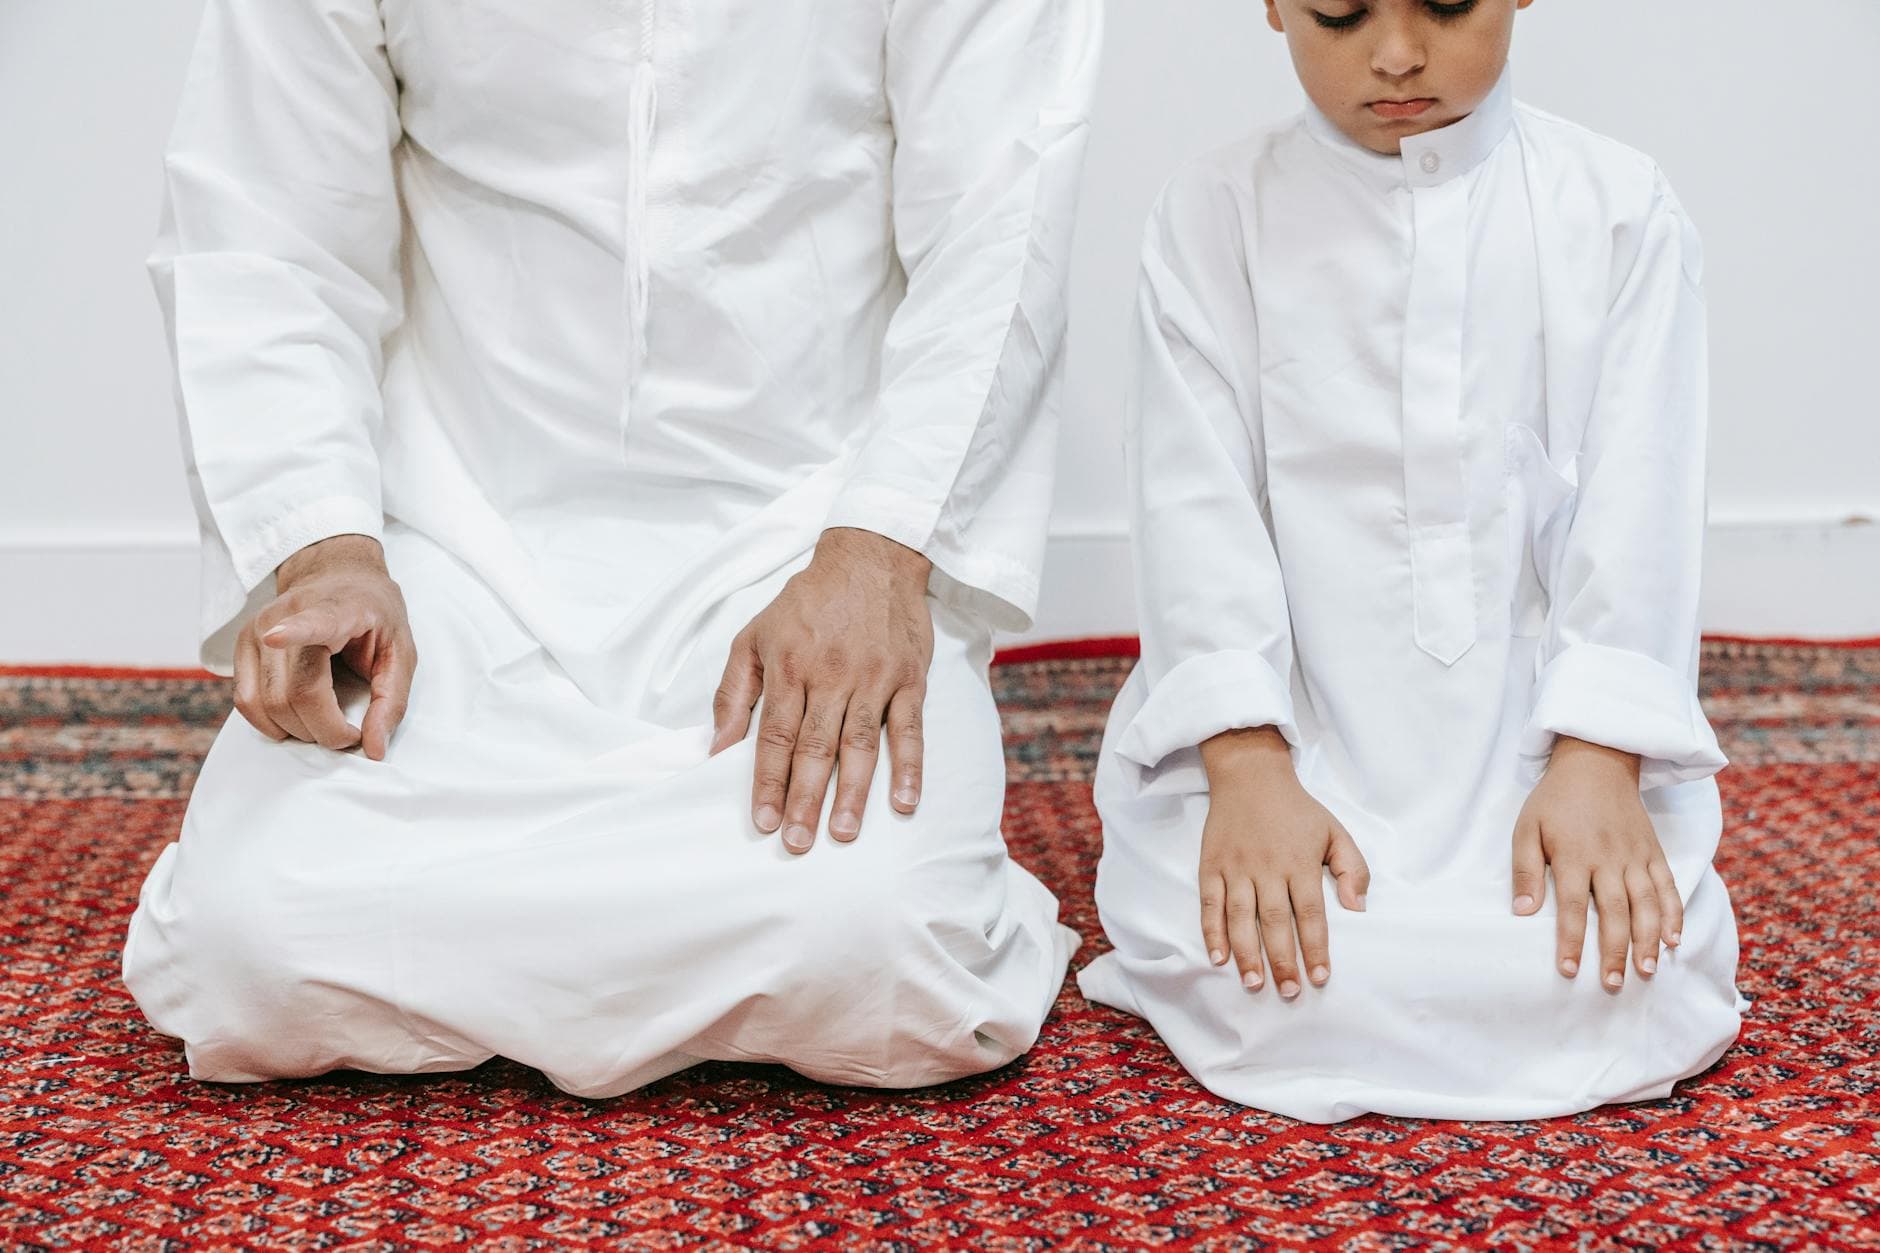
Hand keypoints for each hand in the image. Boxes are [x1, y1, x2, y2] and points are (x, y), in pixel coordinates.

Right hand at [234, 534, 417, 760]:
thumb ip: (392, 701)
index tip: (275, 636)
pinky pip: (245, 701)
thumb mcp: (401, 652)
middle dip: (324, 729)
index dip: (292, 632)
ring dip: (298, 730)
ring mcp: (257, 630)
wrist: (338, 576)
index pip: (312, 622)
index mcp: (335, 609)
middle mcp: (285, 616)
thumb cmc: (373, 615)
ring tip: (326, 722)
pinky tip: (297, 720)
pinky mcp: (242, 646)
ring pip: (266, 704)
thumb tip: (374, 749)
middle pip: (294, 693)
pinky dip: (271, 723)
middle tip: (349, 730)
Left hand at [710, 526, 933, 853]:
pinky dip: (909, 766)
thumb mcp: (754, 635)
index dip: (768, 781)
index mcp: (790, 667)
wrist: (870, 557)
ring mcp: (874, 679)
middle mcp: (831, 675)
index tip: (763, 821)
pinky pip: (910, 729)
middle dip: (804, 799)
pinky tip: (905, 802)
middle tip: (797, 842)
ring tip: (843, 833)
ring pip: (860, 745)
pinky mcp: (910, 679)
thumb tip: (715, 746)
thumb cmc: (806, 602)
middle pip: (815, 748)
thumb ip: (734, 692)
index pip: (775, 735)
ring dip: (852, 793)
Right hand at [1198, 727, 1368, 997]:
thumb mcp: (1335, 832)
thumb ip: (1351, 869)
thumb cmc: (1297, 810)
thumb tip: (1357, 909)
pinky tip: (1218, 957)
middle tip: (1289, 992)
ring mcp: (1235, 867)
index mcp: (1299, 861)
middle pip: (1274, 921)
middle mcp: (1266, 867)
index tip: (1320, 977)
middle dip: (1282, 959)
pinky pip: (1209, 903)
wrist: (1250, 775)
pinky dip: (1211, 931)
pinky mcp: (1210, 865)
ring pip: (1240, 917)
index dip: (1315, 947)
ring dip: (1246, 953)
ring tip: (1253, 983)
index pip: (1310, 913)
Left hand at [1511, 736, 1681, 988]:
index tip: (1568, 971)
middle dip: (1614, 951)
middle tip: (1612, 984)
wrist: (1597, 762)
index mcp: (1574, 854)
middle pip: (1614, 911)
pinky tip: (1674, 940)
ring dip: (1648, 940)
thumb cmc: (1555, 800)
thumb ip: (1525, 870)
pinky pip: (1668, 886)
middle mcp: (1609, 858)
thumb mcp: (1526, 828)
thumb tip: (1522, 913)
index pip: (1571, 906)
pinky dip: (1673, 914)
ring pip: (1646, 904)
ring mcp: (1636, 856)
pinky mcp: (1654, 851)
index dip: (1570, 940)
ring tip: (1647, 971)